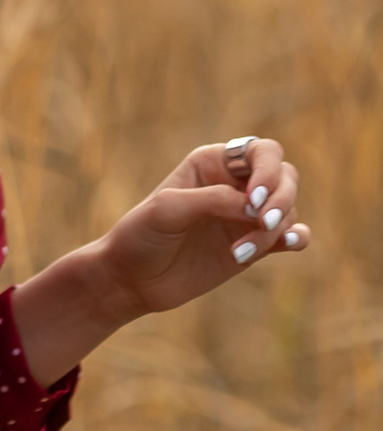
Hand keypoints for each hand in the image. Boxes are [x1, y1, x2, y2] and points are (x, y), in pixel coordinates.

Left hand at [95, 134, 310, 311]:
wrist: (133, 279)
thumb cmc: (142, 235)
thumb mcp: (168, 210)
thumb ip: (212, 200)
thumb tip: (256, 206)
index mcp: (211, 163)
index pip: (260, 151)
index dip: (267, 170)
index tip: (253, 198)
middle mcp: (234, 184)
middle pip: (285, 176)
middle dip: (281, 198)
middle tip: (261, 222)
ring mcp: (247, 215)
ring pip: (287, 209)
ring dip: (272, 230)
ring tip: (237, 253)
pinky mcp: (255, 244)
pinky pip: (292, 234)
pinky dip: (297, 237)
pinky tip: (290, 244)